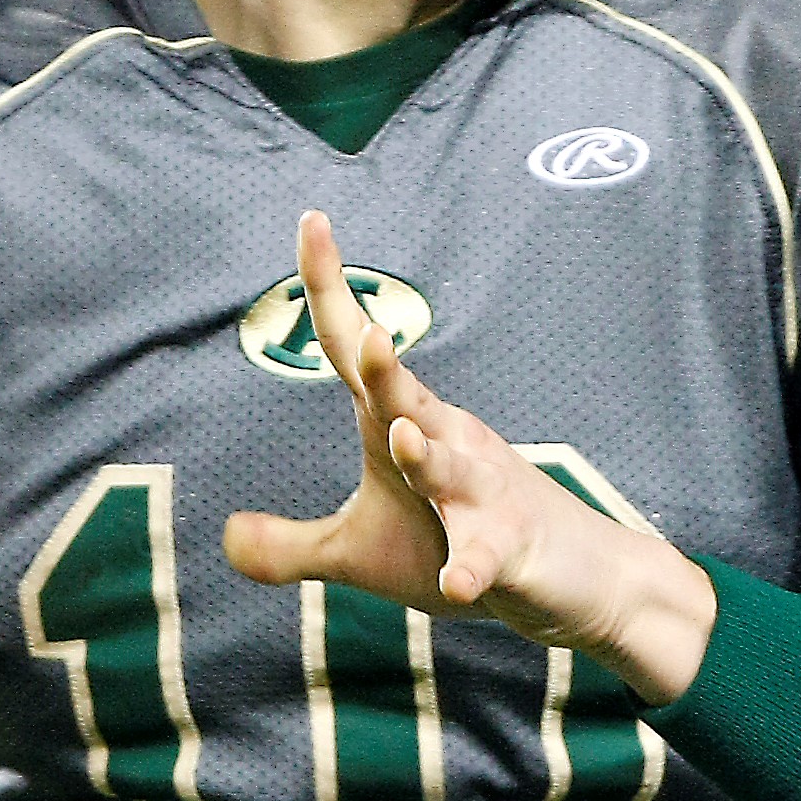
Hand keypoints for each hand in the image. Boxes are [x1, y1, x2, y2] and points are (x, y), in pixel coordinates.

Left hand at [221, 212, 713, 701]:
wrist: (574, 578)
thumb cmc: (458, 545)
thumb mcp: (363, 555)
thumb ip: (295, 546)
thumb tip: (226, 535)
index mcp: (405, 424)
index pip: (355, 350)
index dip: (330, 289)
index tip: (311, 219)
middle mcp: (447, 442)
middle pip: (404, 398)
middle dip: (383, 369)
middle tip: (368, 333)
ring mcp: (484, 494)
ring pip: (451, 469)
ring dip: (427, 456)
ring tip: (402, 441)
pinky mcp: (511, 548)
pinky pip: (488, 555)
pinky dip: (473, 566)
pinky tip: (458, 582)